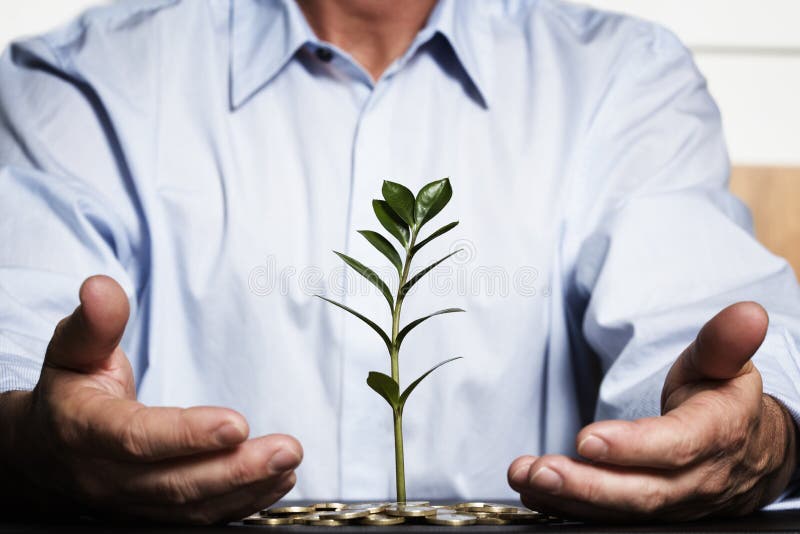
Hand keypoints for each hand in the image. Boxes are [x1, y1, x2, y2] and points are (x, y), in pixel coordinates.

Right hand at [0, 276, 301, 523]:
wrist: (48, 451)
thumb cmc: (71, 389)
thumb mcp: (72, 350)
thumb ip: (94, 322)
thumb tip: (102, 286)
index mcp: (85, 430)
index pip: (136, 438)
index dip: (186, 434)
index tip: (237, 422)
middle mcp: (106, 477)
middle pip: (174, 483)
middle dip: (235, 469)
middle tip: (287, 450)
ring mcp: (130, 503)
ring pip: (191, 507)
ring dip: (246, 489)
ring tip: (289, 464)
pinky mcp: (152, 514)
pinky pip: (199, 518)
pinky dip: (242, 504)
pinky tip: (277, 483)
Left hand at [508, 302, 796, 520]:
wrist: (747, 451)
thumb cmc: (724, 400)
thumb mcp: (726, 364)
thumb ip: (724, 342)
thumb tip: (748, 314)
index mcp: (716, 435)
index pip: (675, 446)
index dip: (632, 446)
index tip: (587, 438)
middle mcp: (695, 479)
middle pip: (640, 491)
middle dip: (586, 485)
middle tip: (540, 471)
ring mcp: (672, 503)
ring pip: (620, 510)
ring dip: (568, 498)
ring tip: (525, 478)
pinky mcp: (649, 512)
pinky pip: (609, 516)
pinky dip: (569, 508)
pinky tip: (535, 492)